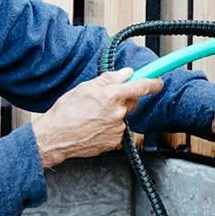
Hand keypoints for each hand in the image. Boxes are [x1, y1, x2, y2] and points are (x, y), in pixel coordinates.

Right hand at [32, 69, 164, 167]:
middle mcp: (118, 113)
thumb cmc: (66, 112)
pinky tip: (95, 127)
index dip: (153, 83)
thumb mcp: (85, 87)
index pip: (141, 87)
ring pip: (124, 116)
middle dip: (124, 98)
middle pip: (133, 101)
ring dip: (115, 114)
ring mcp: (118, 129)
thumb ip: (109, 79)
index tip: (158, 82)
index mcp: (112, 95)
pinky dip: (110, 127)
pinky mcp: (115, 142)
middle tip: (106, 100)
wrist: (56, 137)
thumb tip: (126, 73)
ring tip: (94, 116)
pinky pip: (118, 130)